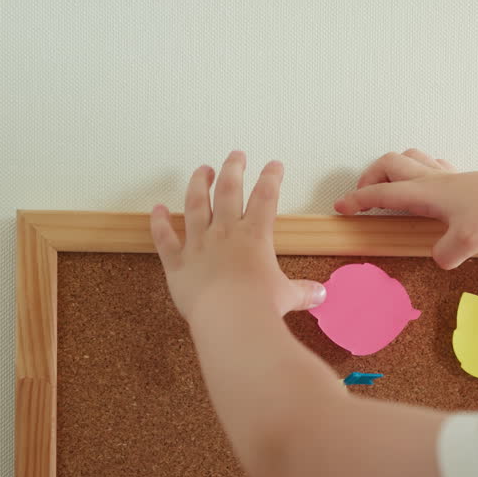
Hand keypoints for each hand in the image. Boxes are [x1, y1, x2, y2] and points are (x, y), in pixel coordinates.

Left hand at [151, 151, 326, 320]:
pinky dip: (159, 223)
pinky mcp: (178, 263)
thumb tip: (320, 294)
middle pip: (229, 190)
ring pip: (196, 205)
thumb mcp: (287, 296)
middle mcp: (225, 233)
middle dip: (233, 169)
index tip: (274, 165)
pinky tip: (157, 209)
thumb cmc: (261, 307)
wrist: (231, 320)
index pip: (266, 197)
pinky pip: (165, 238)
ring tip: (203, 170)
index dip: (271, 178)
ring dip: (199, 184)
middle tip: (236, 155)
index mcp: (255, 236)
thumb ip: (302, 292)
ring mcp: (199, 244)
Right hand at [333, 149, 477, 268]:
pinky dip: (418, 170)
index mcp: (426, 192)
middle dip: (369, 179)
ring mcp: (450, 176)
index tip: (340, 208)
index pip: (382, 194)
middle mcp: (434, 178)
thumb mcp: (467, 243)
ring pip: (410, 158)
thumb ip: (444, 254)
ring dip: (392, 169)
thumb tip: (437, 259)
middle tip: (362, 198)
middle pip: (389, 165)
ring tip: (388, 188)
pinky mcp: (466, 179)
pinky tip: (426, 186)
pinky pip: (432, 164)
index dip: (357, 201)